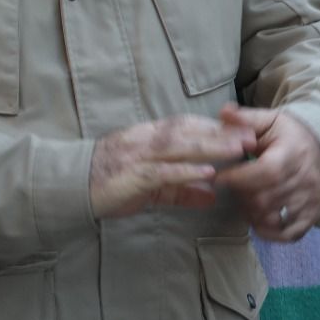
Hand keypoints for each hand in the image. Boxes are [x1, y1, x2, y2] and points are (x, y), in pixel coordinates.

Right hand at [89, 116, 254, 219]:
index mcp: (144, 137)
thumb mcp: (147, 187)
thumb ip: (179, 190)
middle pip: (186, 131)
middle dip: (219, 133)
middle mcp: (142, 140)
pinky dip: (186, 171)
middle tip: (251, 137)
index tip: (240, 130)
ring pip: (178, 146)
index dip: (212, 126)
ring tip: (238, 150)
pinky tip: (207, 173)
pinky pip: (163, 171)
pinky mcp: (132, 176)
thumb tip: (211, 195)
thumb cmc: (107, 184)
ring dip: (210, 147)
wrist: (69, 188)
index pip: (182, 125)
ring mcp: (136, 157)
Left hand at [214, 104, 319, 240]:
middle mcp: (305, 180)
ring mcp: (310, 200)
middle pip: (265, 198)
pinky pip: (290, 234)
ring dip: (252, 212)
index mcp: (292, 154)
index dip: (238, 178)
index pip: (266, 172)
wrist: (319, 147)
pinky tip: (257, 220)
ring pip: (274, 217)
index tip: (217, 177)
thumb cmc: (286, 135)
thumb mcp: (268, 121)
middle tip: (233, 187)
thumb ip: (245, 119)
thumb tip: (223, 112)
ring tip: (245, 199)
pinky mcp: (312, 215)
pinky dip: (270, 232)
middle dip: (241, 195)